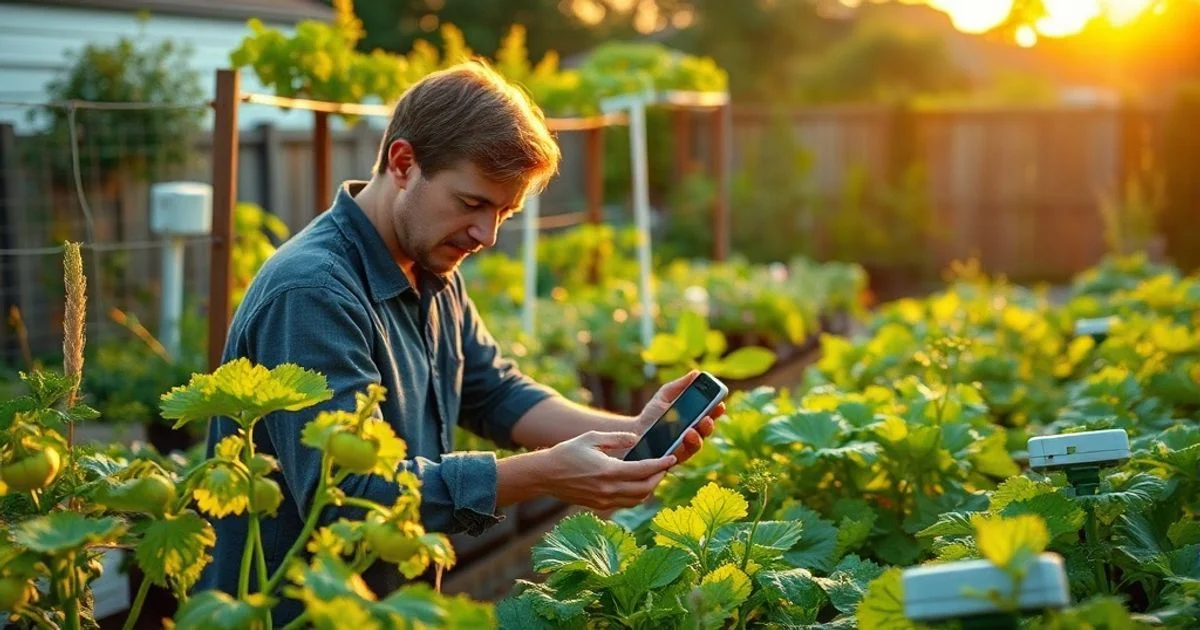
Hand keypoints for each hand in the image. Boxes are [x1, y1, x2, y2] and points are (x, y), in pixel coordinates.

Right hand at [539, 431, 675, 509]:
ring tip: (653, 474)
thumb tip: (636, 438)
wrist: (545, 475)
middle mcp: (608, 489)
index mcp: (608, 471)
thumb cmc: (567, 452)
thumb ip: (617, 438)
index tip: (672, 458)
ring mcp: (604, 500)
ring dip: (649, 488)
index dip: (661, 465)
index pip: (643, 470)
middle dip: (659, 477)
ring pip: (637, 499)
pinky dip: (637, 495)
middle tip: (665, 466)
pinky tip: (637, 483)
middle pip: (645, 489)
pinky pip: (626, 503)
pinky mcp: (600, 505)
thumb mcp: (591, 437)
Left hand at [635, 370, 724, 465]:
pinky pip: (681, 456)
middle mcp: (694, 432)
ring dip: (697, 438)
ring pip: (697, 445)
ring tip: (691, 431)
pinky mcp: (674, 458)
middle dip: (709, 424)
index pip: (711, 413)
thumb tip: (696, 373)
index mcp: (695, 416)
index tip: (720, 404)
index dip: (717, 410)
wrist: (636, 430)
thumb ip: (681, 385)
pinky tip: (678, 443)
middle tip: (707, 418)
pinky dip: (682, 449)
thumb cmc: (654, 411)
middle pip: (707, 430)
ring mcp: (685, 446)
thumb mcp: (666, 395)